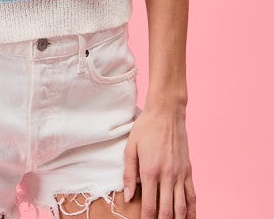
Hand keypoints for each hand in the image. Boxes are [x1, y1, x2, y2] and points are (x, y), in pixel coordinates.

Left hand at [122, 104, 195, 218]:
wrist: (167, 112)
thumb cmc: (146, 127)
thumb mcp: (130, 147)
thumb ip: (128, 173)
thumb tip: (128, 196)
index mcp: (151, 171)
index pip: (150, 206)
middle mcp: (168, 176)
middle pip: (167, 211)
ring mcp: (180, 174)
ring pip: (181, 207)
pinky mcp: (188, 171)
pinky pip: (192, 196)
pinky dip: (191, 211)